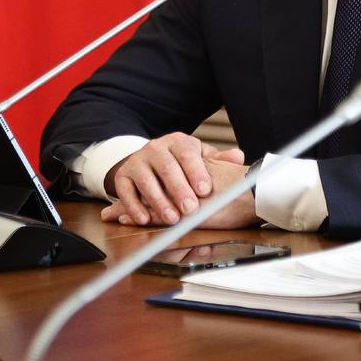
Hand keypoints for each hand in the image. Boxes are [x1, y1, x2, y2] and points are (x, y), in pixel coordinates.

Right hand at [102, 156, 256, 228]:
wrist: (150, 162)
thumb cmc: (181, 165)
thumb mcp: (200, 159)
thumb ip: (218, 160)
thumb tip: (237, 156)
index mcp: (177, 142)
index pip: (187, 153)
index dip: (196, 172)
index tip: (205, 190)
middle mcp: (155, 148)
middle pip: (166, 167)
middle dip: (178, 189)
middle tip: (190, 209)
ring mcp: (137, 162)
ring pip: (146, 180)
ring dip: (158, 201)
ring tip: (171, 218)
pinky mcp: (123, 177)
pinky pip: (125, 191)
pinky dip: (133, 206)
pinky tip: (144, 219)